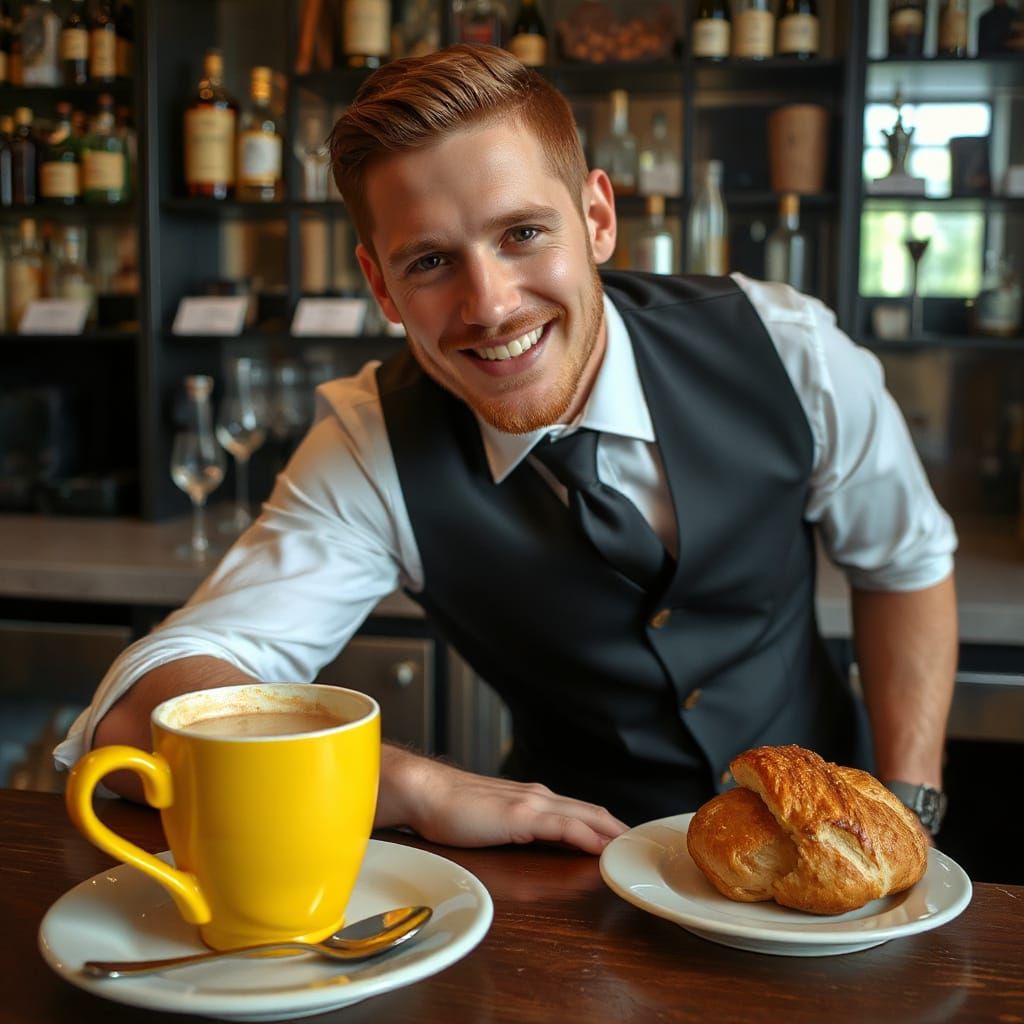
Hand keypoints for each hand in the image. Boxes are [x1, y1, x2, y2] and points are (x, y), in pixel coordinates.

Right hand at [377, 745, 627, 854]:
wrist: (426, 792)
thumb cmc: (450, 809)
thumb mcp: (493, 820)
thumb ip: (516, 828)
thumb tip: (533, 841)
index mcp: (533, 799)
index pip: (581, 812)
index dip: (606, 825)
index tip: (625, 841)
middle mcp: (539, 796)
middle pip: (593, 812)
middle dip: (619, 830)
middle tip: (642, 847)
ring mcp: (532, 803)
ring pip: (586, 816)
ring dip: (612, 833)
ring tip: (633, 849)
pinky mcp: (522, 815)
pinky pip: (565, 826)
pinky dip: (588, 836)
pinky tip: (602, 848)